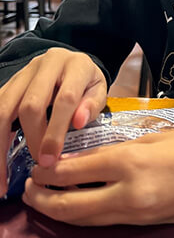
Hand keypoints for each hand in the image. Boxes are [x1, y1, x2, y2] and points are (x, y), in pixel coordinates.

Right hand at [0, 48, 106, 196]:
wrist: (71, 63)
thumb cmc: (87, 82)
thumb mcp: (99, 90)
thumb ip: (91, 105)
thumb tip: (78, 123)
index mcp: (75, 65)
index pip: (64, 99)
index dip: (57, 131)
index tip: (51, 159)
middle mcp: (47, 63)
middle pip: (31, 104)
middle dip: (33, 138)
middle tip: (40, 164)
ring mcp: (25, 71)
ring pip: (4, 106)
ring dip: (1, 142)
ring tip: (3, 175)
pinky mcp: (10, 81)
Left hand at [23, 128, 173, 225]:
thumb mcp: (155, 137)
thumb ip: (119, 149)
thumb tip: (86, 159)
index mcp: (132, 162)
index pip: (77, 171)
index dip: (50, 171)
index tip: (36, 165)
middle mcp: (129, 193)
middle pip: (73, 205)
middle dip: (44, 200)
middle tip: (28, 191)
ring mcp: (138, 215)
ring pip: (87, 220)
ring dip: (60, 213)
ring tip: (43, 202)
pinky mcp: (147, 225)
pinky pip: (106, 222)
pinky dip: (85, 216)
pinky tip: (77, 206)